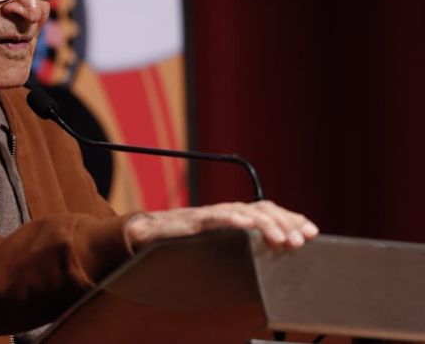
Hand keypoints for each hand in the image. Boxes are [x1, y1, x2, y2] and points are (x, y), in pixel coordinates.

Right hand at [125, 200, 318, 251]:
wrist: (150, 234)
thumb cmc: (186, 241)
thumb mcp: (221, 246)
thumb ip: (242, 246)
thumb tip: (272, 255)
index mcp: (236, 217)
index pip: (269, 211)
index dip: (292, 219)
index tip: (312, 232)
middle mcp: (227, 211)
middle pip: (262, 208)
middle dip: (284, 222)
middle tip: (299, 240)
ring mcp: (212, 214)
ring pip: (243, 211)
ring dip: (265, 224)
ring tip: (280, 237)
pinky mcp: (194, 221)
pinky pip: (215, 217)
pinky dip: (231, 220)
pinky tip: (244, 225)